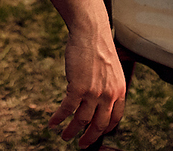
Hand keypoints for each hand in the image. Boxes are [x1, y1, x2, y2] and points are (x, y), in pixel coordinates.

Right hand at [49, 27, 126, 147]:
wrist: (90, 32)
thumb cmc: (98, 47)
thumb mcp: (111, 69)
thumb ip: (108, 85)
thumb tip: (98, 98)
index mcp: (120, 90)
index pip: (115, 118)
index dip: (105, 129)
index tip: (98, 134)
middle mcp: (108, 95)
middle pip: (99, 125)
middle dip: (89, 138)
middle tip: (81, 145)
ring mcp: (93, 92)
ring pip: (81, 121)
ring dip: (71, 131)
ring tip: (64, 136)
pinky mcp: (77, 88)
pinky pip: (66, 109)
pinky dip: (58, 118)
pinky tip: (52, 123)